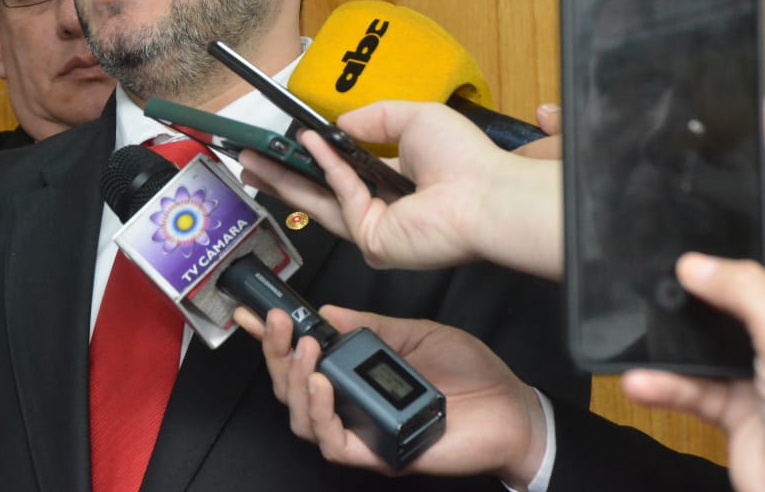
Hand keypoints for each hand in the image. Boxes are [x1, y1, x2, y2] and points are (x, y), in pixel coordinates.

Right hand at [237, 305, 546, 487]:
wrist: (512, 410)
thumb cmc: (472, 375)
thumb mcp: (414, 334)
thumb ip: (368, 327)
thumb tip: (327, 310)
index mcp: (358, 373)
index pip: (305, 357)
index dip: (274, 339)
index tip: (251, 314)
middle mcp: (352, 403)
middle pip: (291, 388)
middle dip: (275, 355)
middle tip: (277, 324)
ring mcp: (362, 429)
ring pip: (301, 417)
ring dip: (293, 381)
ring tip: (303, 349)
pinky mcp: (377, 453)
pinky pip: (333, 442)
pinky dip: (320, 413)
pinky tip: (322, 383)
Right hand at [239, 100, 560, 277]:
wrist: (485, 195)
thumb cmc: (465, 160)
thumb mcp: (414, 119)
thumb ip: (373, 118)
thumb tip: (339, 124)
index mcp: (396, 182)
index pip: (345, 172)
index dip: (315, 156)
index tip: (289, 140)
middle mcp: (383, 208)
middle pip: (321, 192)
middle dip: (283, 174)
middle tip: (252, 157)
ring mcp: (375, 228)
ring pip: (317, 202)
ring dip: (283, 179)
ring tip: (251, 159)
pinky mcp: (371, 240)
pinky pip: (339, 197)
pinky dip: (322, 167)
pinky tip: (307, 142)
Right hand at [621, 97, 764, 491]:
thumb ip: (747, 293)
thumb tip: (696, 264)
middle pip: (749, 260)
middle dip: (713, 234)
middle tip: (682, 191)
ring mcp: (761, 359)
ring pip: (705, 319)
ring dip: (673, 321)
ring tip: (647, 304)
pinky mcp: (733, 397)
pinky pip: (684, 374)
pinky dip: (659, 379)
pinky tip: (642, 380)